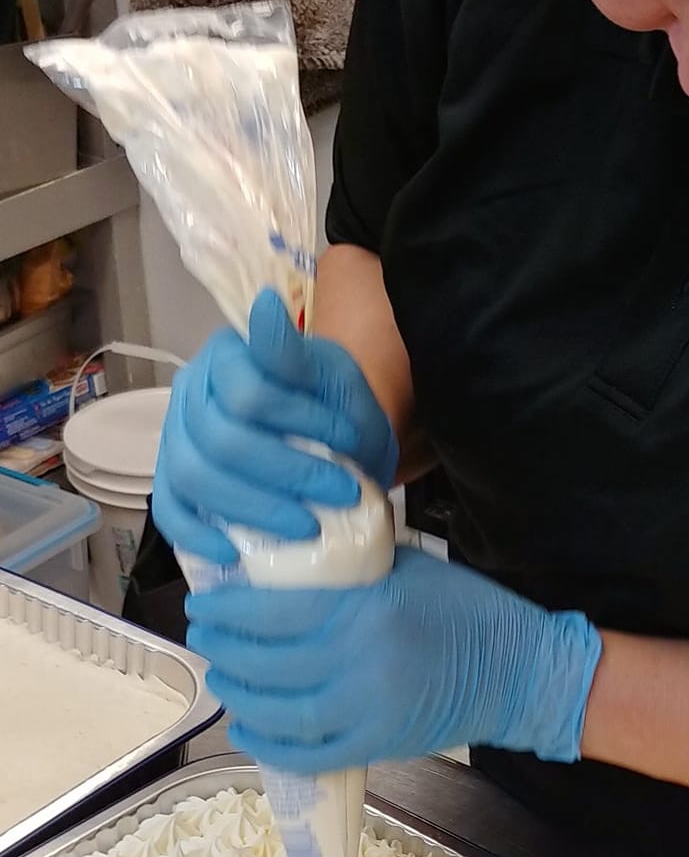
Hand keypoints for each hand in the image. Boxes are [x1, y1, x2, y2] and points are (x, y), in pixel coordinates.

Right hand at [152, 289, 399, 564]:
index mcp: (226, 357)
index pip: (249, 394)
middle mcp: (191, 394)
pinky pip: (169, 511)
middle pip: (222, 441)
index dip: (302, 422)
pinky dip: (197, 535)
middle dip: (289, 473)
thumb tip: (265, 303)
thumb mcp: (333, 377)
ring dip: (255, 507)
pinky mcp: (174, 484)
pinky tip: (232, 553)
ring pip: (195, 477)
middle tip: (341, 493)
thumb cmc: (334, 412)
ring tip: (307, 526)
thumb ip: (295, 353)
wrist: (339, 453)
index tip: (350, 439)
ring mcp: (175, 440)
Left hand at [185, 547, 602, 771]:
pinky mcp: (378, 745)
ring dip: (239, 696)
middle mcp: (361, 665)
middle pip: (266, 664)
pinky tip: (247, 728)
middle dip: (224, 651)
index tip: (205, 604)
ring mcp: (368, 712)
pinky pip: (310, 753)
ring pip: (279, 713)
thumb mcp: (407, 568)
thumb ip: (349, 569)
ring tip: (223, 678)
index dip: (230, 611)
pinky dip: (271, 745)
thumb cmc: (467, 609)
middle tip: (205, 637)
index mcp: (367, 612)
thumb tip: (287, 565)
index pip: (275, 613)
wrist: (522, 672)